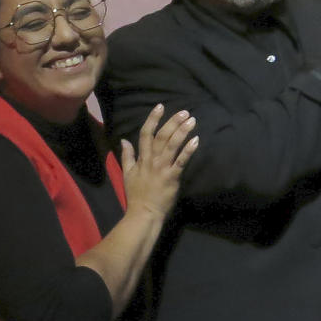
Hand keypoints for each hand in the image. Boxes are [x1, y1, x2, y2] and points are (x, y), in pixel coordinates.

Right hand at [120, 104, 198, 218]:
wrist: (143, 213)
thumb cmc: (136, 195)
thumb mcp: (127, 173)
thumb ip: (127, 156)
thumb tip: (124, 139)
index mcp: (142, 158)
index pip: (146, 133)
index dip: (153, 119)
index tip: (160, 106)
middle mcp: (152, 160)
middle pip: (162, 136)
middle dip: (173, 122)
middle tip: (184, 111)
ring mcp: (162, 168)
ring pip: (172, 145)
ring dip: (182, 131)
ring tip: (192, 120)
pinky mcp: (172, 177)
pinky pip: (181, 161)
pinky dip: (188, 150)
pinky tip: (196, 140)